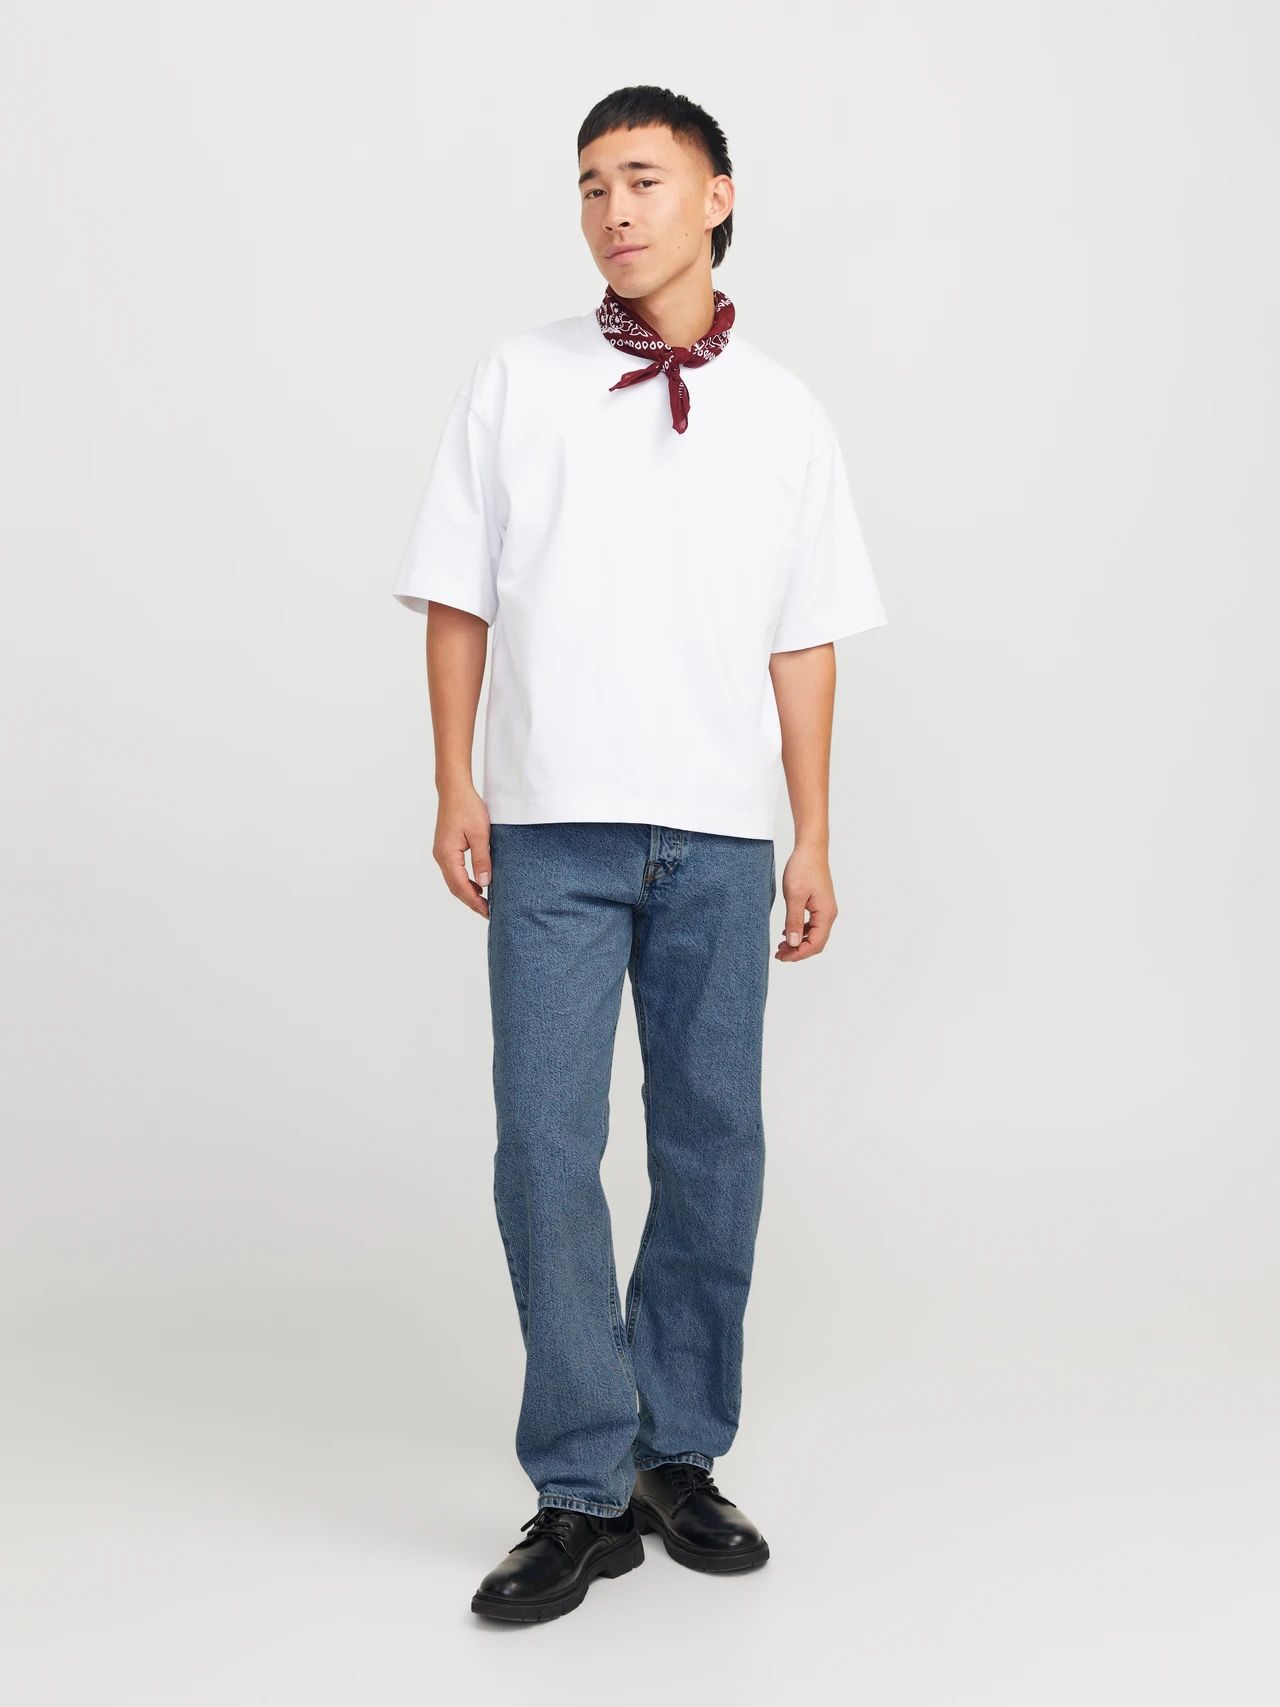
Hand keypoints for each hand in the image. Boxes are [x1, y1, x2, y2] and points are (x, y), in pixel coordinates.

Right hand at [434, 787, 491, 918]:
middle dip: (471, 901)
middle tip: (488, 912)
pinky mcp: (445, 848)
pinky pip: (454, 871)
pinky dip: (465, 882)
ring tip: (485, 902)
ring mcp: (441, 853)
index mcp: (447, 855)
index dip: (474, 901)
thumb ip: (482, 859)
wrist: (454, 791)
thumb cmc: (468, 808)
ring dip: (468, 892)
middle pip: (455, 887)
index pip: (461, 886)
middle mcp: (440, 856)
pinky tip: (478, 885)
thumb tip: (484, 884)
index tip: (489, 911)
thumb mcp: (480, 834)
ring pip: (453, 880)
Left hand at [775, 843, 836, 960]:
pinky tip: (787, 932)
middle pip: (816, 943)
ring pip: (814, 935)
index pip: (815, 944)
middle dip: (798, 951)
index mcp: (825, 914)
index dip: (799, 954)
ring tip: (781, 946)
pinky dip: (800, 932)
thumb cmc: (803, 869)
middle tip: (779, 954)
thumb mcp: (794, 897)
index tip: (782, 957)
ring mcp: (825, 909)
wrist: (810, 849)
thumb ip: (794, 922)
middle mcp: (828, 914)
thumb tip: (794, 943)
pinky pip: (812, 925)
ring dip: (799, 942)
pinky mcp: (819, 904)